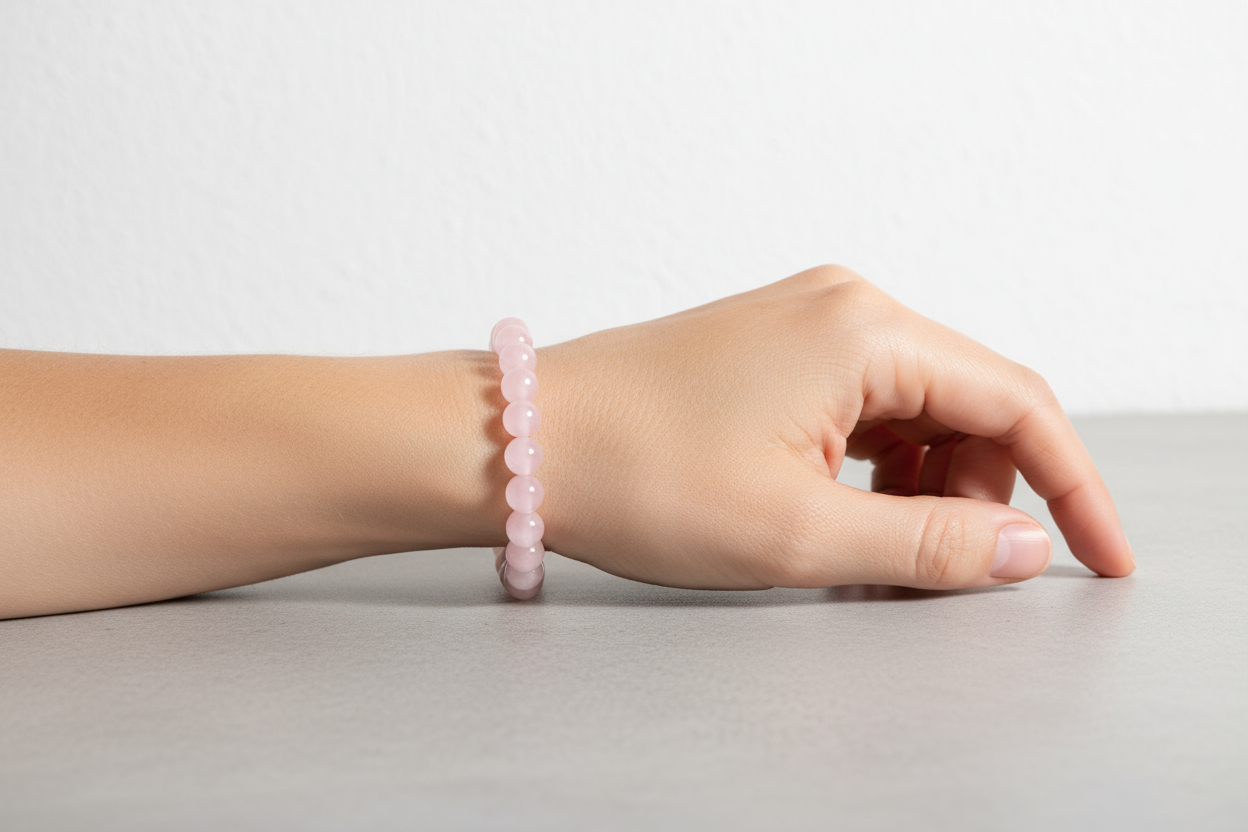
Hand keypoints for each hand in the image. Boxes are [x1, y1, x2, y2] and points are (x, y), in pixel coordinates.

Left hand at [539, 265, 1133, 590]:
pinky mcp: (772, 349)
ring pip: (916, 412)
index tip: (1099, 556)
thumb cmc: (636, 474)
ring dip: (923, 489)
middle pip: (969, 406)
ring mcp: (804, 323)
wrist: (520, 442)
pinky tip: (843, 519)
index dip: (1073, 489)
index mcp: (866, 331)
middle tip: (939, 575)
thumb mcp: (797, 532)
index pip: (1018, 405)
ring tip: (874, 556)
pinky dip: (874, 470)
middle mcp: (845, 307)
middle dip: (980, 497)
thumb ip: (927, 542)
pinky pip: (861, 409)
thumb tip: (1020, 549)